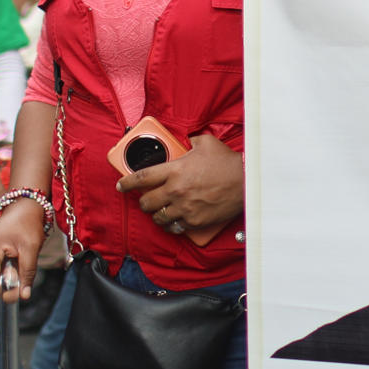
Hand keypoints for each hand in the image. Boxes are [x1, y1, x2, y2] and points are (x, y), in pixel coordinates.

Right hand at [0, 198, 46, 300]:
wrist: (21, 209)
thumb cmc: (27, 226)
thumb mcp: (32, 249)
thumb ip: (27, 273)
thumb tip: (24, 296)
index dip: (1, 292)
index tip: (17, 293)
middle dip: (1, 286)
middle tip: (19, 279)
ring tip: (14, 266)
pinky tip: (7, 263)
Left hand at [118, 133, 243, 231]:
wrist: (246, 182)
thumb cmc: (227, 162)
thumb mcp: (206, 143)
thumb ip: (191, 141)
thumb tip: (186, 142)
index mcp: (175, 170)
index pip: (142, 178)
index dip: (127, 183)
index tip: (121, 185)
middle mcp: (175, 191)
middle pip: (146, 202)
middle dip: (143, 202)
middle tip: (146, 199)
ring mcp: (184, 208)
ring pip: (159, 218)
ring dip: (157, 215)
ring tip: (161, 210)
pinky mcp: (194, 221)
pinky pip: (175, 227)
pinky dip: (173, 224)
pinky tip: (175, 220)